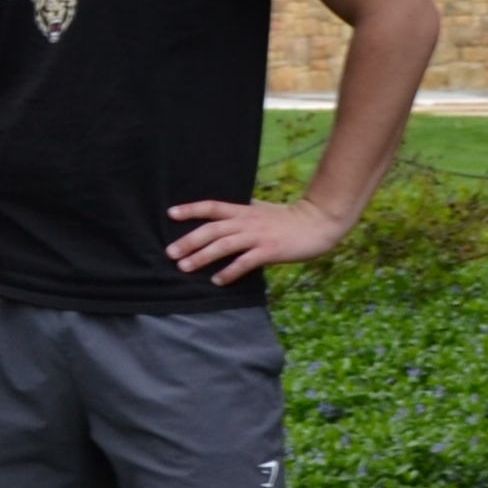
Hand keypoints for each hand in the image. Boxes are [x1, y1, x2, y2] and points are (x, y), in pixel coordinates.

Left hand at [165, 196, 356, 284]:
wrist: (317, 223)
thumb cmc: (288, 218)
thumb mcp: (261, 210)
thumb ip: (242, 211)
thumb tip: (222, 213)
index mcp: (243, 210)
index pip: (211, 207)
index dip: (191, 209)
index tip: (170, 214)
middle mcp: (247, 222)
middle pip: (212, 229)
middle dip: (189, 241)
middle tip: (170, 253)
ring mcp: (258, 236)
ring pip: (224, 245)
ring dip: (202, 256)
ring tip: (185, 267)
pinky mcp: (269, 251)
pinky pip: (245, 262)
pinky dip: (230, 271)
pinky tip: (217, 280)